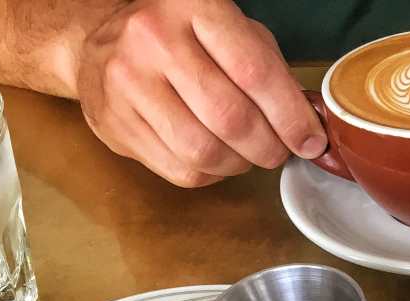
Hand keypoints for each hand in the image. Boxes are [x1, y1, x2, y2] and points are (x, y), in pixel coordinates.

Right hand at [76, 0, 325, 186]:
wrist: (98, 42)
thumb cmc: (179, 37)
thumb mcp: (227, 29)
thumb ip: (268, 68)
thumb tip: (308, 125)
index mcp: (193, 6)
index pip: (254, 71)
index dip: (290, 116)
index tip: (311, 141)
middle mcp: (154, 40)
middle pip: (231, 118)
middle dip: (268, 147)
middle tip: (278, 152)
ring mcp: (127, 83)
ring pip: (204, 152)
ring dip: (239, 164)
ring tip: (246, 155)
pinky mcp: (114, 124)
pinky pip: (181, 170)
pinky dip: (211, 174)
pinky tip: (215, 158)